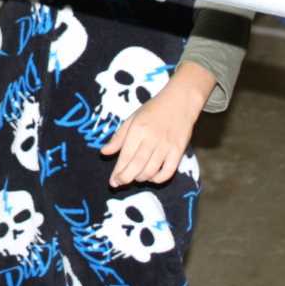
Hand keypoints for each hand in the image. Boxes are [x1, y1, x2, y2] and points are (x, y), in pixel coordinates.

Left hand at [100, 64, 209, 187]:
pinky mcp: (179, 150)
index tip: (112, 181)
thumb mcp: (132, 119)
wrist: (180, 101)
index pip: (126, 155)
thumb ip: (118, 138)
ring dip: (140, 178)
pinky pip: (168, 171)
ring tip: (135, 177)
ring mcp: (167, 145)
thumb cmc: (153, 110)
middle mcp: (152, 138)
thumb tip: (104, 152)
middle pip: (137, 165)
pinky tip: (152, 176)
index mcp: (138, 129)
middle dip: (126, 178)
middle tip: (119, 183)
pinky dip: (158, 178)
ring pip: (151, 170)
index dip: (118, 171)